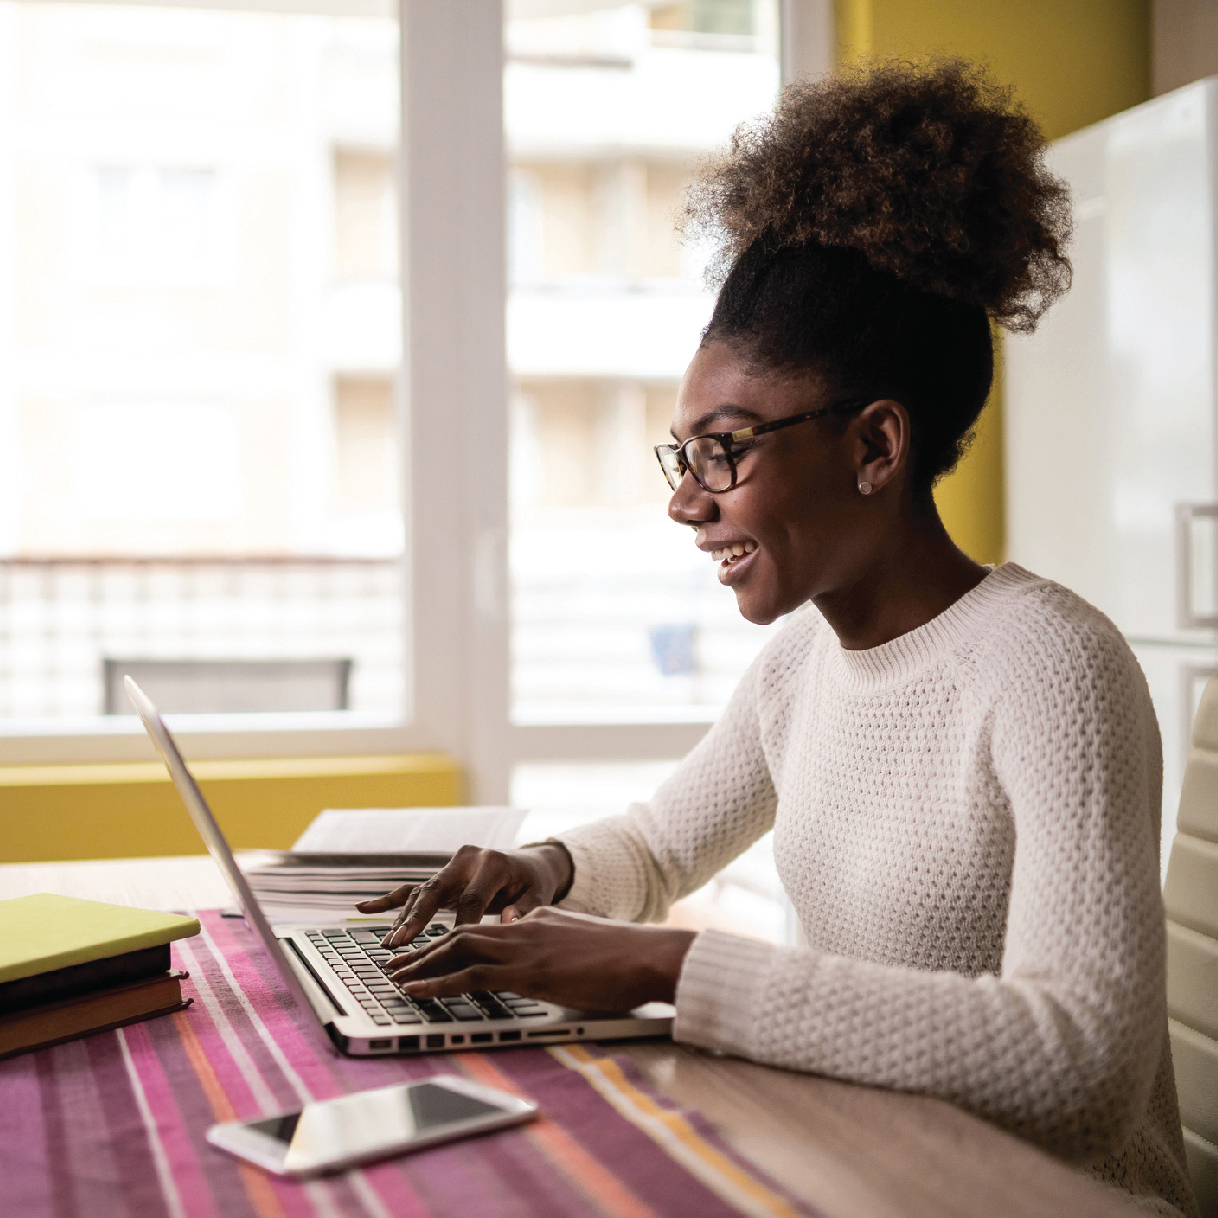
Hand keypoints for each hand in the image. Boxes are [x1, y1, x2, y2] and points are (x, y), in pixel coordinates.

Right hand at [354, 842, 573, 948]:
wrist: (529, 863)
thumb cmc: (534, 884)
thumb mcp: (539, 895)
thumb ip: (526, 910)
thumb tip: (510, 922)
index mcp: (492, 863)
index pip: (473, 898)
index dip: (462, 925)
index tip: (451, 950)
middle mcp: (466, 860)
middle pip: (437, 890)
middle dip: (418, 918)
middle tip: (401, 942)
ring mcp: (450, 866)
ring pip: (421, 892)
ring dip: (404, 918)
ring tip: (390, 943)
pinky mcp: (441, 876)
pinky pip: (411, 888)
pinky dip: (388, 899)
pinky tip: (362, 907)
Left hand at [385, 906, 695, 1009]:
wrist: (647, 955)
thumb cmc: (628, 959)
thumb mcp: (586, 948)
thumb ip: (563, 950)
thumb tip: (554, 966)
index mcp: (540, 921)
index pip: (488, 930)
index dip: (455, 942)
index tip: (435, 954)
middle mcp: (525, 927)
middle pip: (462, 933)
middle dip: (425, 949)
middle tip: (397, 962)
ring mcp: (524, 947)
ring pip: (456, 948)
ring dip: (420, 964)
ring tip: (394, 977)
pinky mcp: (525, 971)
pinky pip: (469, 975)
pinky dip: (435, 982)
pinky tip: (415, 990)